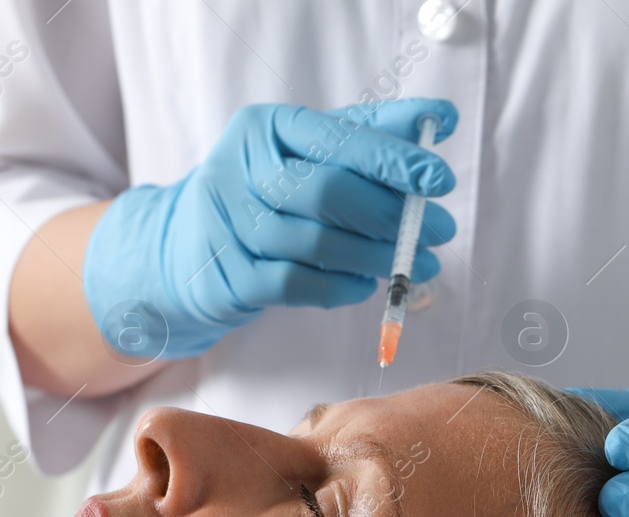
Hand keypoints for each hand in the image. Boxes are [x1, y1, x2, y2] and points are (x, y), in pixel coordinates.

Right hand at [83, 98, 457, 359]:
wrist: (188, 248)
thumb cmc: (268, 191)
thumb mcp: (313, 152)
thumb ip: (373, 134)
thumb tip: (439, 118)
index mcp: (264, 127)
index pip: (336, 137)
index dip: (392, 158)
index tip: (440, 178)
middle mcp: (238, 169)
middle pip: (327, 191)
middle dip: (392, 215)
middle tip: (440, 231)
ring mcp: (227, 225)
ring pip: (316, 242)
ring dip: (377, 257)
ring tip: (418, 264)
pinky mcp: (227, 275)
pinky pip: (295, 284)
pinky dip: (339, 287)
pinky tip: (366, 284)